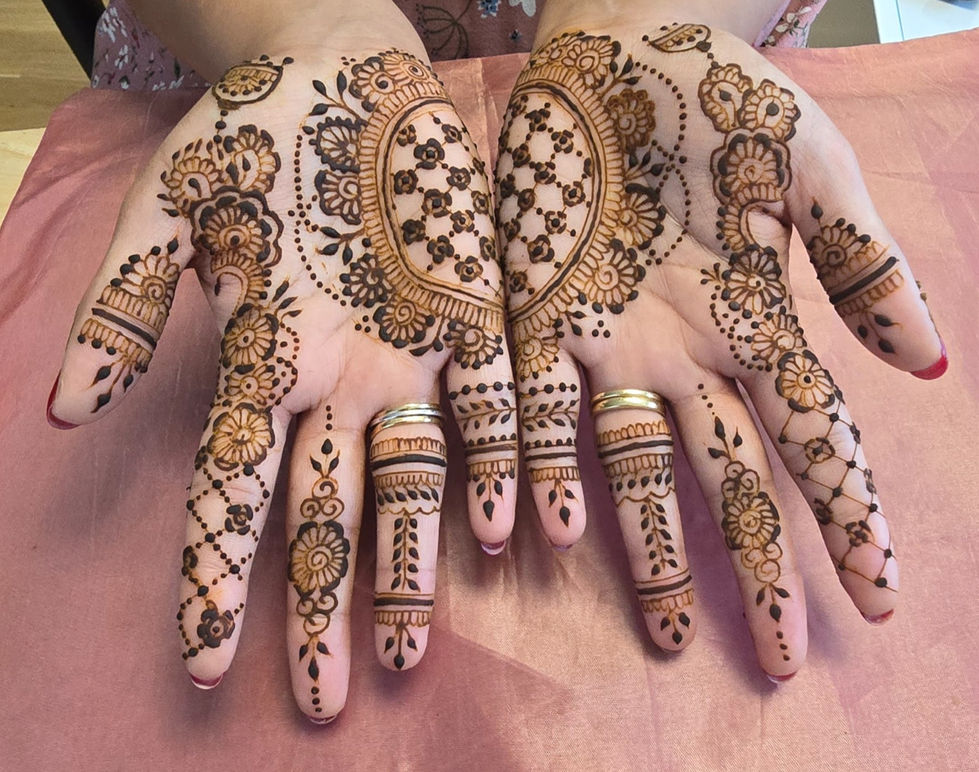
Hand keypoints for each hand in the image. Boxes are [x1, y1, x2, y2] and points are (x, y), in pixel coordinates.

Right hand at [48, 34, 516, 716]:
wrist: (341, 67)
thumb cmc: (249, 132)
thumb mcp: (169, 209)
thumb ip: (125, 306)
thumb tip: (64, 411)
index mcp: (265, 362)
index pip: (232, 491)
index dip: (216, 573)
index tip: (202, 660)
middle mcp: (341, 381)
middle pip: (327, 511)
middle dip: (322, 603)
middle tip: (321, 701)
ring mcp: (414, 355)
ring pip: (413, 480)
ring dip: (410, 565)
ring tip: (406, 655)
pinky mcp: (478, 315)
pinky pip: (499, 402)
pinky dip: (503, 461)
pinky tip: (505, 531)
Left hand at [496, 18, 943, 676]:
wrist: (616, 49)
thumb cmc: (719, 98)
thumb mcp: (810, 166)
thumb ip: (862, 259)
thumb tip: (929, 365)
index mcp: (755, 322)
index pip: (814, 440)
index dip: (850, 516)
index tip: (881, 594)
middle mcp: (685, 354)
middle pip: (732, 477)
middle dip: (761, 565)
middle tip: (785, 658)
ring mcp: (609, 342)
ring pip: (635, 466)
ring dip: (655, 548)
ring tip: (672, 633)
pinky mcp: (534, 316)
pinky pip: (535, 408)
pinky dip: (542, 466)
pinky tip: (551, 530)